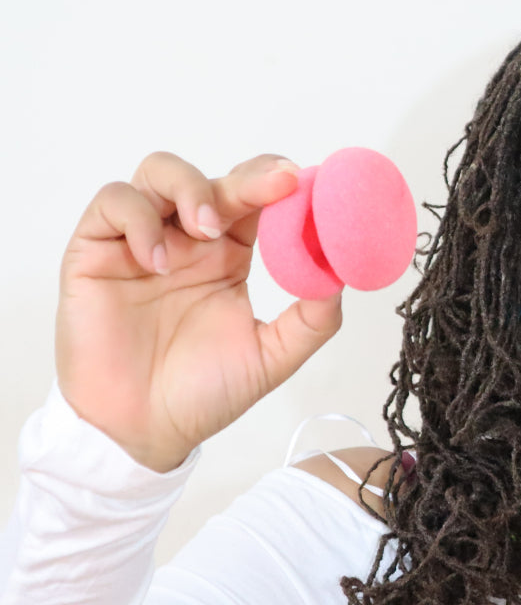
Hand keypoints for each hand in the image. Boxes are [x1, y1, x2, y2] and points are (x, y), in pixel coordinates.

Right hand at [56, 152, 343, 471]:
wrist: (142, 431)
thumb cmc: (202, 393)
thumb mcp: (272, 356)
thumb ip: (312, 319)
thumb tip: (341, 275)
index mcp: (229, 257)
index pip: (256, 200)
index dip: (280, 185)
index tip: (307, 186)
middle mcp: (187, 241)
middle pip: (216, 179)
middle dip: (249, 176)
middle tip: (277, 185)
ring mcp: (142, 242)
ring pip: (159, 173)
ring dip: (191, 187)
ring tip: (207, 230)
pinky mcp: (96, 251)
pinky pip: (113, 204)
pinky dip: (139, 220)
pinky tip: (158, 261)